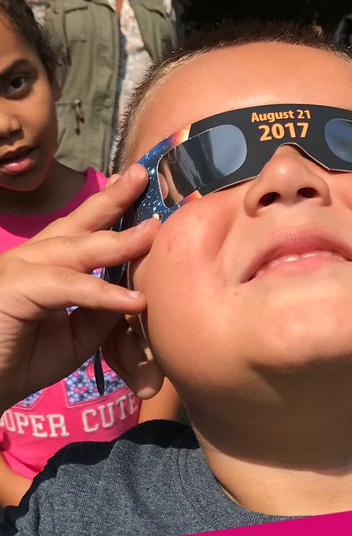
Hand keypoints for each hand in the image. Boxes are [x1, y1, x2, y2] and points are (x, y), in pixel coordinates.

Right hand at [0, 165, 158, 412]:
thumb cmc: (22, 360)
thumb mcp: (76, 335)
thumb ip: (101, 311)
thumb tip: (134, 291)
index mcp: (43, 265)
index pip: (79, 230)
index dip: (108, 207)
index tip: (137, 184)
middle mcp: (28, 259)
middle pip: (76, 224)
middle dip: (112, 200)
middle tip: (142, 175)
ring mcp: (18, 270)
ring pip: (74, 250)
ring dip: (116, 242)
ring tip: (153, 234)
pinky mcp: (15, 290)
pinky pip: (67, 286)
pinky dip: (102, 293)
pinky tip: (134, 300)